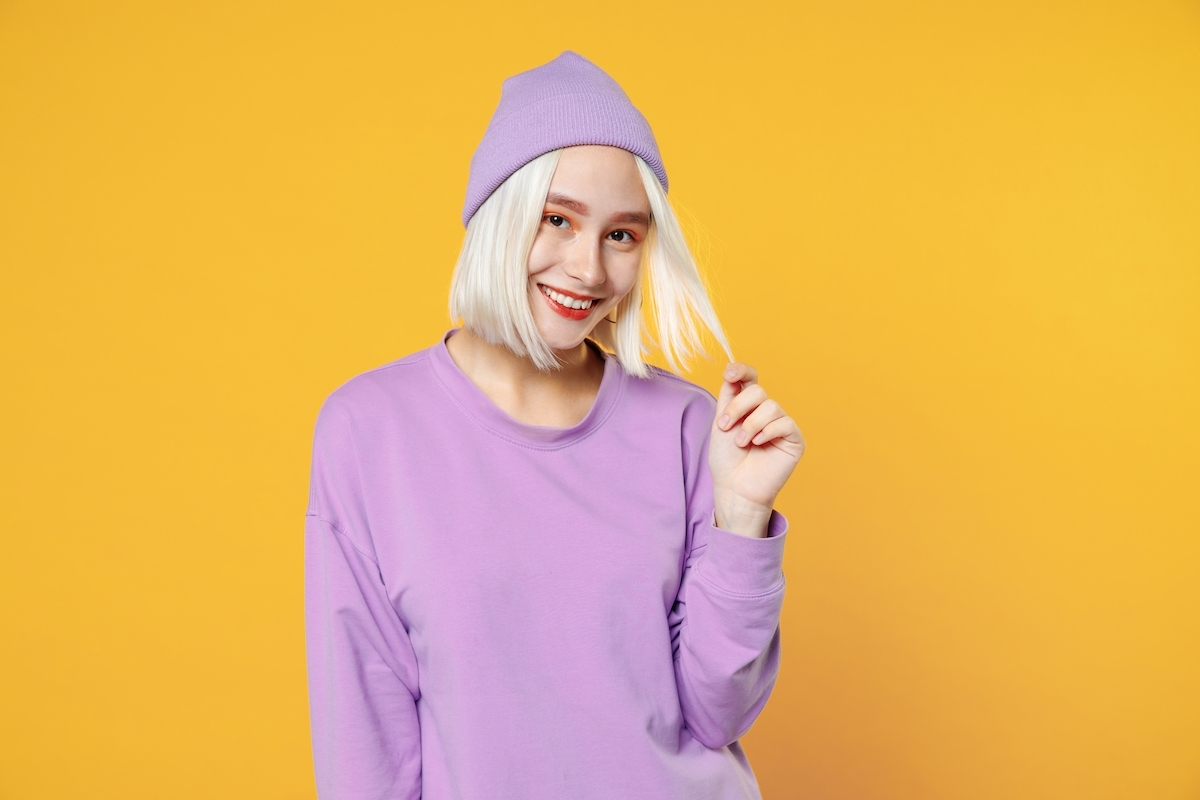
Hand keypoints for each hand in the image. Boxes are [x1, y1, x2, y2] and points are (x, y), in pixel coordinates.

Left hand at [709, 362, 804, 537]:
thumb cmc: (726, 460)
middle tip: (726, 427)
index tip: (729, 373)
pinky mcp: (794, 439)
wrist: (734, 487)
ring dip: (751, 425)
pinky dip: (768, 432)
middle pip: (758, 391)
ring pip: (771, 406)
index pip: (750, 379)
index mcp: (748, 406)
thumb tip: (731, 370)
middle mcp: (766, 412)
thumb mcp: (721, 423)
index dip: (742, 370)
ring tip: (742, 443)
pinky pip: (785, 423)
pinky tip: (759, 444)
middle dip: (738, 407)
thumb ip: (728, 397)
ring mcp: (781, 425)